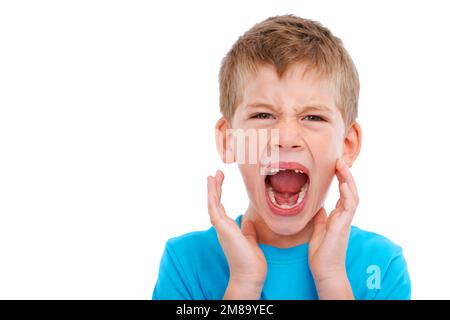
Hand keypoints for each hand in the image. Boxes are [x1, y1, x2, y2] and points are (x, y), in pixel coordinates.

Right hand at [207, 170, 266, 298]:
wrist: (249, 276)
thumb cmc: (251, 262)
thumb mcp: (251, 241)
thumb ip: (248, 231)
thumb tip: (248, 222)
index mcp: (228, 229)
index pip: (221, 208)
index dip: (219, 194)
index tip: (220, 181)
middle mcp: (222, 227)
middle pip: (215, 203)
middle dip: (215, 187)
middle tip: (216, 173)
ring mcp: (221, 228)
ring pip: (213, 204)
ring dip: (212, 189)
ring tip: (213, 175)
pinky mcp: (223, 229)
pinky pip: (215, 210)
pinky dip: (212, 197)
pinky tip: (213, 187)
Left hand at [308, 159, 358, 298]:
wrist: (325, 271)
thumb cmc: (322, 254)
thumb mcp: (318, 230)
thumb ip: (320, 217)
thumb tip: (319, 206)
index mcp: (338, 216)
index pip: (342, 193)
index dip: (340, 179)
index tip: (335, 165)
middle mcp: (344, 216)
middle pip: (349, 190)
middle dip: (345, 174)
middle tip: (339, 159)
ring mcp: (345, 221)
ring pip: (352, 195)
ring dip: (348, 179)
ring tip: (342, 165)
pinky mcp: (343, 226)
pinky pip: (349, 207)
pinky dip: (347, 194)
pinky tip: (344, 183)